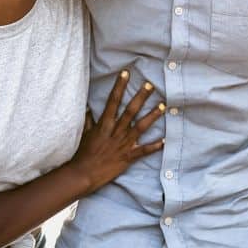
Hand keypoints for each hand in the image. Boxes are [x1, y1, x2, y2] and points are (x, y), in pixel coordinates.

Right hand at [70, 70, 164, 193]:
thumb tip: (89, 106)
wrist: (83, 174)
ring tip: (163, 106)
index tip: (126, 73)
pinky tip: (165, 140)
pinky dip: (154, 146)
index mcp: (104, 124)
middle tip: (150, 85)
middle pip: (130, 111)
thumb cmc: (83, 153)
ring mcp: (123, 144)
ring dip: (152, 116)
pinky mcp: (128, 157)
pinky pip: (143, 151)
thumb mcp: (85, 133)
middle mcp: (116, 132)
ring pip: (141, 127)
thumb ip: (89, 119)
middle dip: (141, 97)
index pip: (113, 101)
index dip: (119, 86)